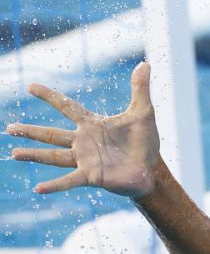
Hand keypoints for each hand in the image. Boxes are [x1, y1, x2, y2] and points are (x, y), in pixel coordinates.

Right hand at [10, 62, 161, 197]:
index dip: (50, 96)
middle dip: (31, 131)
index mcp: (91, 124)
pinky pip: (70, 180)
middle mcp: (83, 142)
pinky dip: (55, 185)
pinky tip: (39, 189)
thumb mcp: (143, 113)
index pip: (66, 106)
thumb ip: (140, 89)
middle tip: (9, 128)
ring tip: (14, 153)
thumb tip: (145, 64)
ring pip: (54, 156)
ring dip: (34, 155)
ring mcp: (85, 160)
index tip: (30, 86)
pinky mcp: (92, 176)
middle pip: (52, 134)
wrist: (151, 169)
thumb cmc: (144, 142)